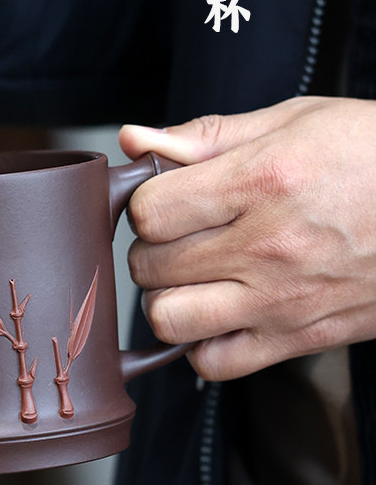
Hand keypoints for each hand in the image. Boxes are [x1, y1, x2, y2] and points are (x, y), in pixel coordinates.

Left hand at [119, 96, 375, 380]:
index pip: (150, 211)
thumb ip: (206, 135)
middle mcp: (269, 245)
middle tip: (178, 233)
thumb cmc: (373, 154)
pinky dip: (201, 343)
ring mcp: (284, 300)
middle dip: (150, 246)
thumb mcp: (294, 120)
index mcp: (264, 180)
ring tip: (189, 274)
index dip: (145, 202)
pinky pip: (216, 363)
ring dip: (165, 297)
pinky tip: (217, 312)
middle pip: (151, 265)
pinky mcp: (301, 339)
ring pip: (169, 320)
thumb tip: (133, 140)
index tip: (164, 196)